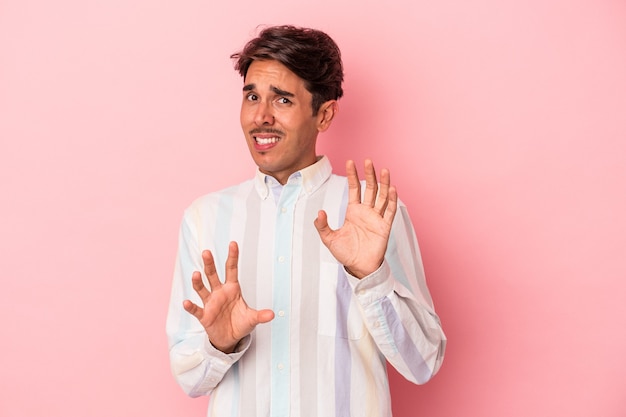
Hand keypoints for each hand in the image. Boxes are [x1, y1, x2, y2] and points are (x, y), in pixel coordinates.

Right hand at [183, 241, 274, 352]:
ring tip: (196, 274)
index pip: (231, 269)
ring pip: (202, 289)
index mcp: (232, 289)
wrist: (230, 338)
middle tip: (206, 252)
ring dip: (198, 282)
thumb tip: (272, 315)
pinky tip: (186, 302)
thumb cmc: (240, 323)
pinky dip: (190, 307)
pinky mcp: (204, 316)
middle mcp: (219, 292)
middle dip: (210, 264)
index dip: (232, 257)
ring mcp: (210, 303)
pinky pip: (196, 310)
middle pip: (213, 275)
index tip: (233, 243)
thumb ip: (260, 316)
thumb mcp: (252, 319)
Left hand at [314, 159, 397, 277]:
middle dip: (369, 174)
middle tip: (368, 160)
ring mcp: (377, 218)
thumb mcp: (329, 239)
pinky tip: (392, 189)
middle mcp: (366, 212)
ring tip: (384, 170)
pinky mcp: (385, 227)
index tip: (350, 162)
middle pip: (370, 188)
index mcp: (354, 211)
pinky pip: (390, 212)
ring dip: (384, 183)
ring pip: (382, 197)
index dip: (352, 175)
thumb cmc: (346, 253)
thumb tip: (319, 212)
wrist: (358, 267)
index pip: (354, 189)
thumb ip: (322, 226)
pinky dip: (392, 200)